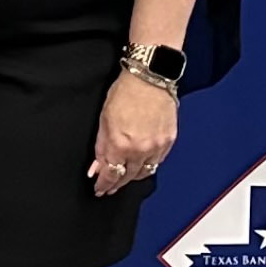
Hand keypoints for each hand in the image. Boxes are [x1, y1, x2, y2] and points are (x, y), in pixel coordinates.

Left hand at [90, 71, 176, 198]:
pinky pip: (158, 161)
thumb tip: (97, 167)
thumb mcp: (104, 119)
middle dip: (118, 183)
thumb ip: (101, 147)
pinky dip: (149, 164)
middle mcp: (141, 149)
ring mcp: (157, 146)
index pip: (111, 174)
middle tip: (111, 186)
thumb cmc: (126, 92)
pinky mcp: (169, 140)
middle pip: (128, 177)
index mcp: (121, 144)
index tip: (100, 189)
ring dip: (134, 175)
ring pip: (145, 172)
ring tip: (126, 175)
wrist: (150, 77)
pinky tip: (142, 163)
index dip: (104, 184)